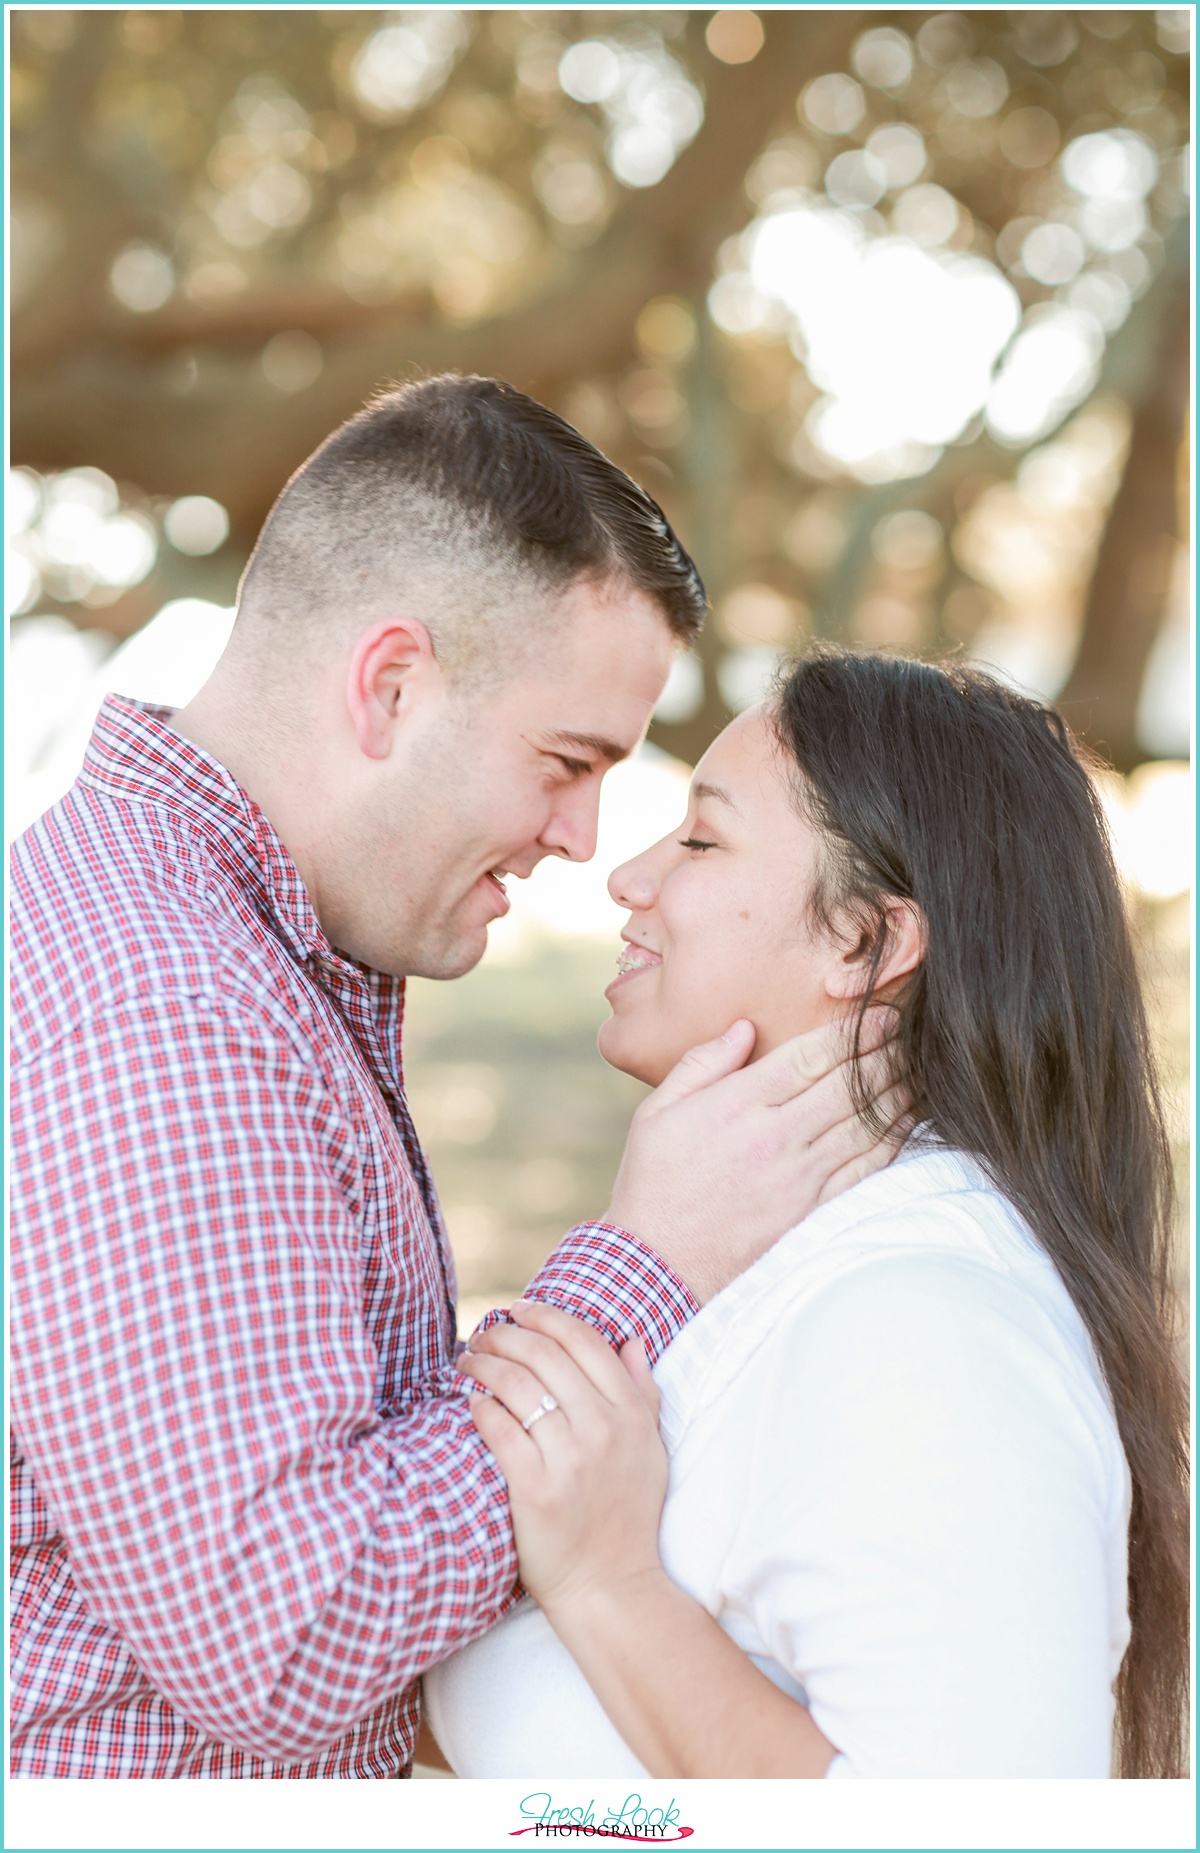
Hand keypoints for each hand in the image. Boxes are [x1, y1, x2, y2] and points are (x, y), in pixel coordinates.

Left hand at [462, 1300, 667, 1616]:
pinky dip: (480, 1406)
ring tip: (468, 1361)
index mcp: (631, 1414)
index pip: (584, 1341)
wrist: (610, 1586)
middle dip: (506, 1334)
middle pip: (544, 1354)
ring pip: (516, 1385)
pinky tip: (469, 1400)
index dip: (547, 1316)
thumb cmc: (627, 1514)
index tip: (520, 1309)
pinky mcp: (535, 1490)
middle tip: (485, 1334)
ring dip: (484, 1363)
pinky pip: (498, 1428)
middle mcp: (603, 1430)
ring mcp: (569, 1460)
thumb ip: (643, 1391)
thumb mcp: (651, 1450)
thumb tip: (632, 1339)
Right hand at [608, 1008, 906, 1303]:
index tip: (881, 1016)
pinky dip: (892, 1141)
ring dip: (897, 1093)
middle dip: (884, 1054)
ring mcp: (798, 1178)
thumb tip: (744, 1029)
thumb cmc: (653, 1184)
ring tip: (916, 1070)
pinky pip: (865, 1169)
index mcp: (736, 1104)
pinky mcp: (812, 1212)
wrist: (657, 1266)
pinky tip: (905, 1122)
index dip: (853, 1033)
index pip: (811, 1056)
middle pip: (847, 1085)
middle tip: (908, 1036)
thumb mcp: (657, 1113)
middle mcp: (774, 1137)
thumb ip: (701, 1064)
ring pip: (864, 1123)